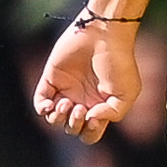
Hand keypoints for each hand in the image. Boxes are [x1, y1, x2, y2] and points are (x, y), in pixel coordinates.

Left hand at [32, 18, 140, 142]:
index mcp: (100, 107)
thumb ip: (113, 113)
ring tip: (67, 103)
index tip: (95, 117)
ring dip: (59, 119)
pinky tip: (50, 105)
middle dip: (74, 125)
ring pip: (55, 119)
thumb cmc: (119, 62)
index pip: (90, 133)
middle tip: (80, 107)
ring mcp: (66, 90)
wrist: (104, 34)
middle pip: (72, 128)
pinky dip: (42, 109)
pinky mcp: (52, 78)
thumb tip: (90, 119)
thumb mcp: (127, 93)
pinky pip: (40, 102)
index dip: (91, 133)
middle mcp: (83, 100)